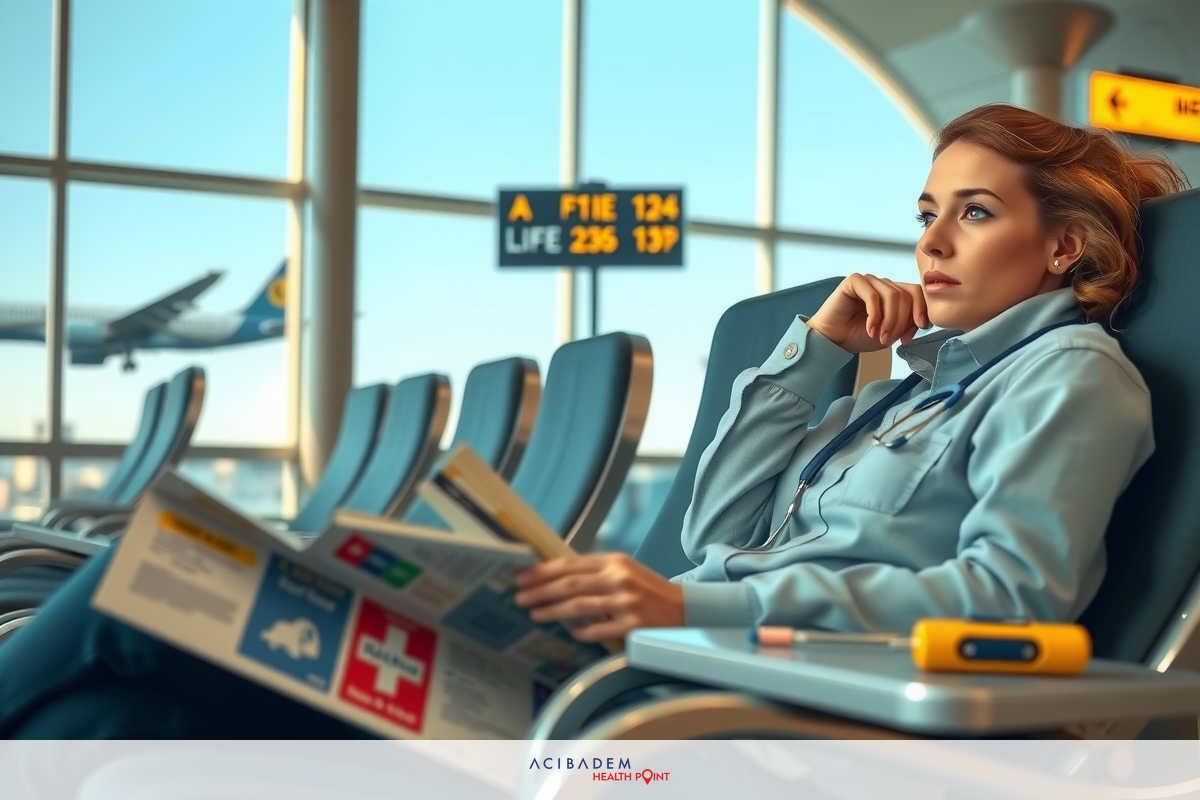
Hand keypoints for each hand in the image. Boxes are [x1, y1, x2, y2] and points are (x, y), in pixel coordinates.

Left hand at [513, 554, 683, 641]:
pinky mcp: (632, 625)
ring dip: (552, 610)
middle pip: (569, 584)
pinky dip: (580, 631)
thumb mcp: (624, 570)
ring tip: (535, 613)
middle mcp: (619, 578)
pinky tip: (569, 632)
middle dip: (539, 591)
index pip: (570, 563)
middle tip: (519, 596)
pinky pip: (597, 630)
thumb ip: (594, 571)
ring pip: (578, 606)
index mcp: (614, 561)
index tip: (522, 577)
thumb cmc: (649, 589)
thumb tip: (555, 577)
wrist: (684, 608)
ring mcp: (625, 602)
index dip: (542, 571)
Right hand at [806, 273, 928, 352]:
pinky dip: (874, 315)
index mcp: (894, 293)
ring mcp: (869, 281)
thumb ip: (908, 323)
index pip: (917, 293)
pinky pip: (873, 295)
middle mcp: (883, 284)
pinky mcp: (854, 281)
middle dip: (901, 321)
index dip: (921, 310)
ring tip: (880, 336)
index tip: (920, 327)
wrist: (833, 340)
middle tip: (890, 339)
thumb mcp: (891, 333)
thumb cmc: (859, 336)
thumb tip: (922, 319)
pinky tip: (870, 328)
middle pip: (906, 296)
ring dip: (889, 320)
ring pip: (892, 295)